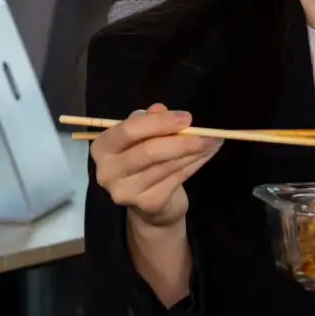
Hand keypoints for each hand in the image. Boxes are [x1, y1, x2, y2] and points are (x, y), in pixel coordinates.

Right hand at [90, 104, 222, 229]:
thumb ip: (148, 121)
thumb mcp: (141, 136)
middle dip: (180, 140)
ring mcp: (126, 191)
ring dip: (193, 152)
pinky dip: (194, 165)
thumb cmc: (142, 161)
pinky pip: (176, 179)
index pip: (128, 131)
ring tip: (212, 141)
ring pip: (166, 166)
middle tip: (206, 133)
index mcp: (102, 148)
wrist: (146, 205)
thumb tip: (160, 109)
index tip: (186, 118)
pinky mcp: (147, 204)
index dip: (159, 123)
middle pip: (148, 151)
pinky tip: (205, 155)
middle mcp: (107, 171)